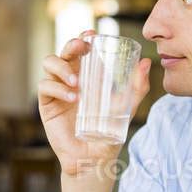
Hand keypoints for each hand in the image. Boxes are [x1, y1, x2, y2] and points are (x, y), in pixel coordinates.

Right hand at [38, 29, 151, 175]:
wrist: (94, 157)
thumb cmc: (110, 132)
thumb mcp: (127, 107)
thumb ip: (138, 87)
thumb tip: (146, 63)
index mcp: (88, 75)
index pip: (81, 50)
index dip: (83, 38)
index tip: (92, 34)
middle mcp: (70, 78)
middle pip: (63, 51)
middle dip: (71, 45)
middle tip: (82, 48)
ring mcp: (57, 90)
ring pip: (49, 63)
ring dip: (62, 67)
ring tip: (77, 83)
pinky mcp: (47, 105)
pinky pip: (45, 87)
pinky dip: (57, 88)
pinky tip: (72, 99)